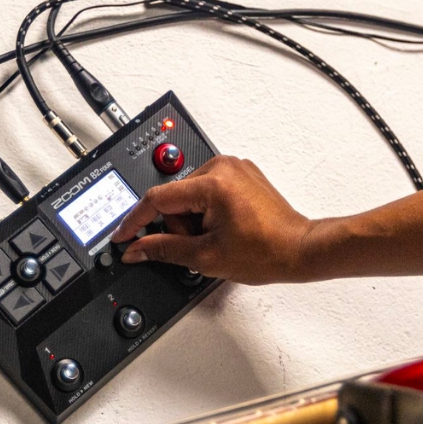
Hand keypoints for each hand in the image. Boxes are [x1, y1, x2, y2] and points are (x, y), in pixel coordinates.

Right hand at [110, 155, 321, 284]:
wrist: (299, 250)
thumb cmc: (266, 252)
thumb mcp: (205, 257)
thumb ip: (163, 250)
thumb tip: (136, 249)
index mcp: (212, 183)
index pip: (157, 199)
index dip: (135, 222)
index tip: (122, 235)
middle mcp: (222, 167)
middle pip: (174, 199)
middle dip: (180, 227)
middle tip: (202, 246)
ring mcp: (233, 168)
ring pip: (189, 197)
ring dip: (194, 222)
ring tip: (218, 239)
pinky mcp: (240, 175)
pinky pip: (207, 193)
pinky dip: (207, 213)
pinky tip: (225, 229)